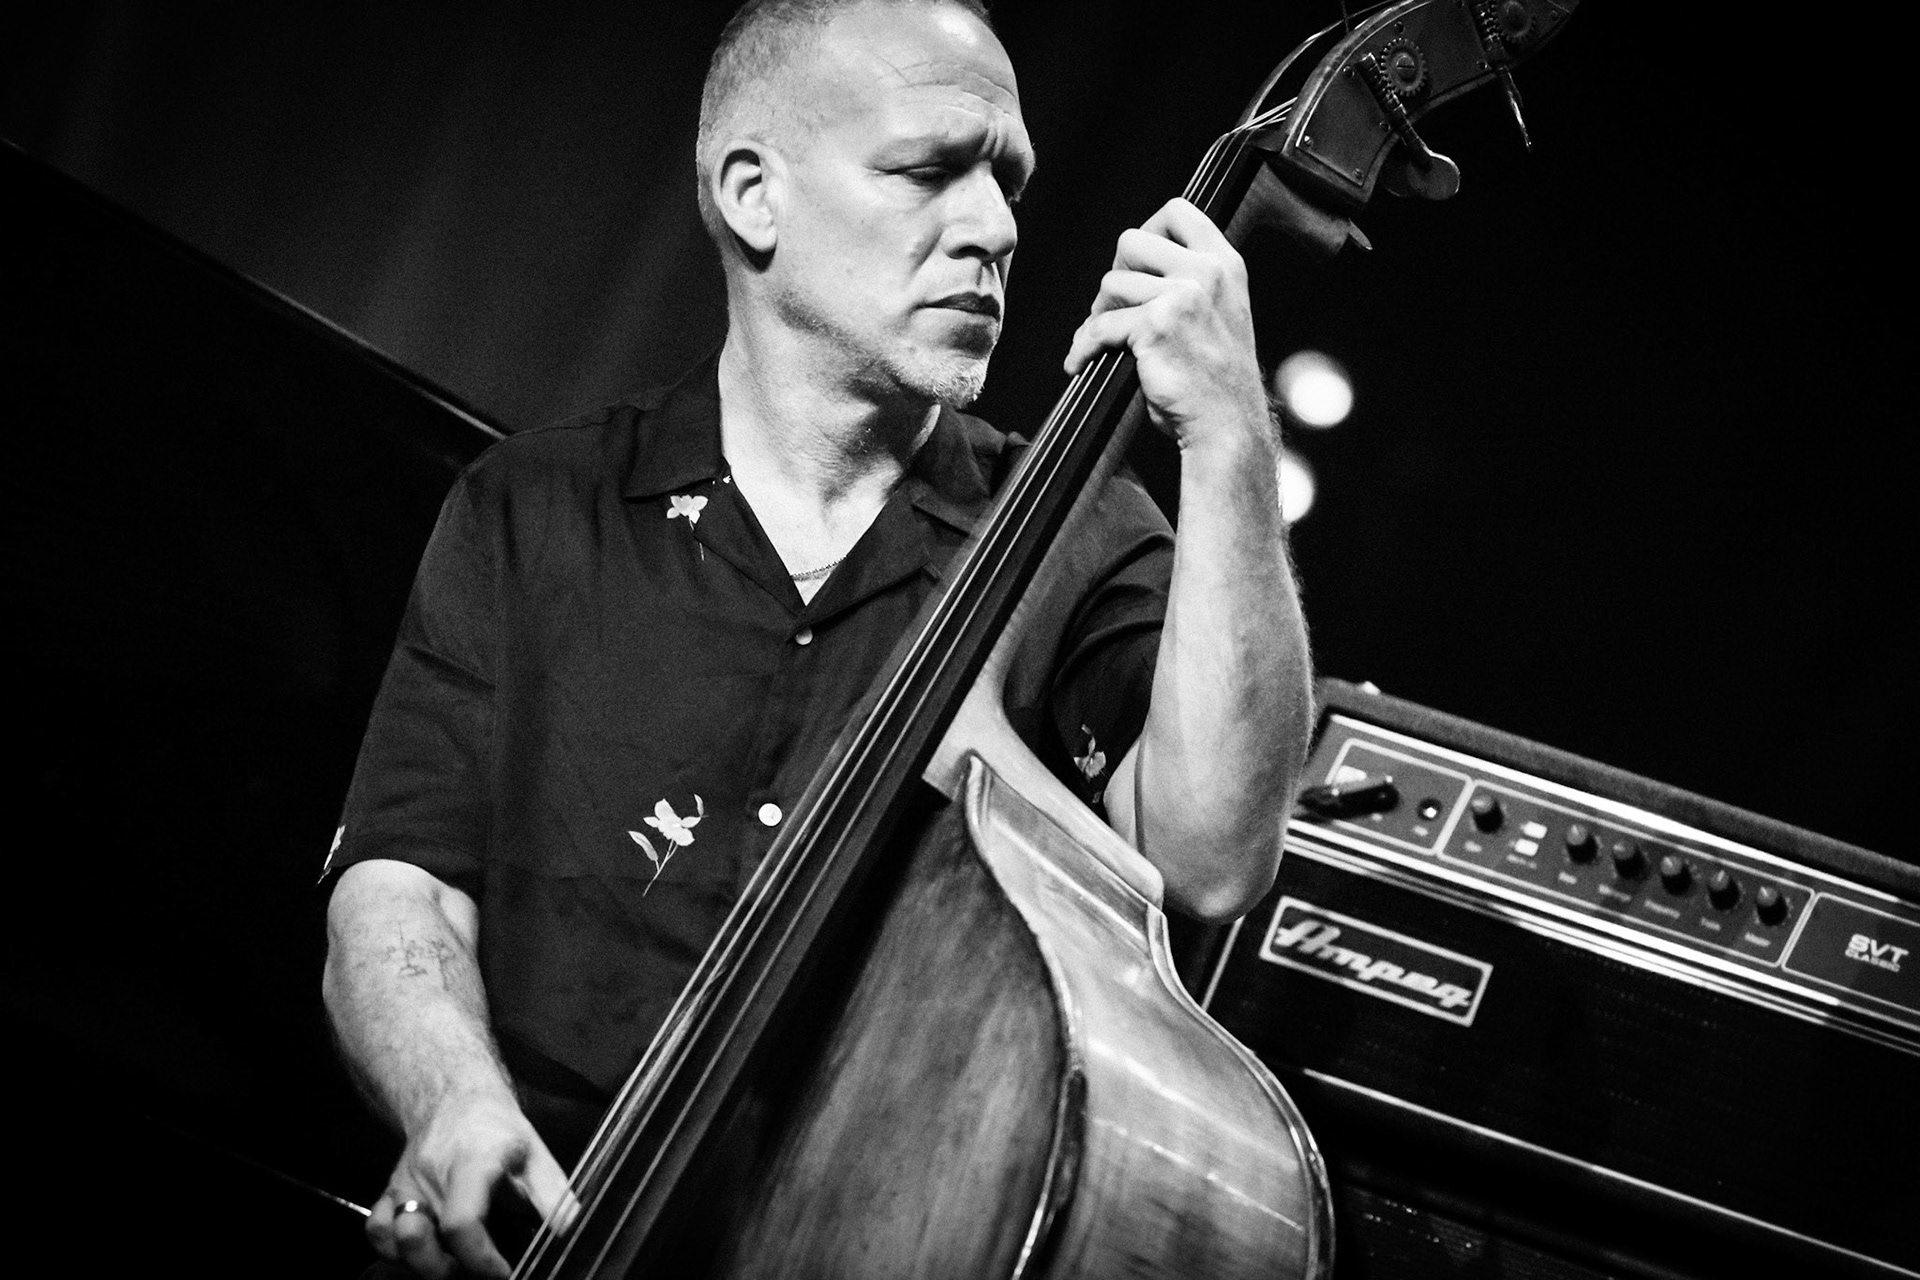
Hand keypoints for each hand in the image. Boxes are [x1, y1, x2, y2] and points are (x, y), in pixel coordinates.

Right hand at [366, 1091, 579, 1277]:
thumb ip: (555, 1196)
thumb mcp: (536, 1154)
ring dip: (419, 1263)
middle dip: (447, 1270)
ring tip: (452, 1265)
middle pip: (418, 1240)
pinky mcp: (390, 1195)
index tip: (504, 1273)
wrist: (454, 1098)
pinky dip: (394, 1252)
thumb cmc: (496, 1128)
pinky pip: (377, 1231)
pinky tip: (423, 1255)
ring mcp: (404, 1187)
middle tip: (479, 1271)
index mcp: (470, 1164)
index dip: (481, 1260)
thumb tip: (573, 1231)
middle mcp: (430, 1177)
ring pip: (391, 1239)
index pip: (461, 1221)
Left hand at [1063, 197, 1269, 448]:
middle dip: (1114, 274)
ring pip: (1111, 283)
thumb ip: (1191, 281)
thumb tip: (1133, 266)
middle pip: (1132, 241)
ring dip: (1098, 313)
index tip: (1135, 263)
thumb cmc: (1217, 381)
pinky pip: (1098, 326)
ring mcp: (1183, 296)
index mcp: (1225, 265)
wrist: (1227, 426)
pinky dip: (1082, 348)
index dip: (1147, 230)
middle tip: (1114, 308)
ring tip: (1103, 340)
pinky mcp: (1156, 326)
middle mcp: (1207, 273)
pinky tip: (1081, 362)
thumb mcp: (1219, 312)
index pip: (1178, 212)